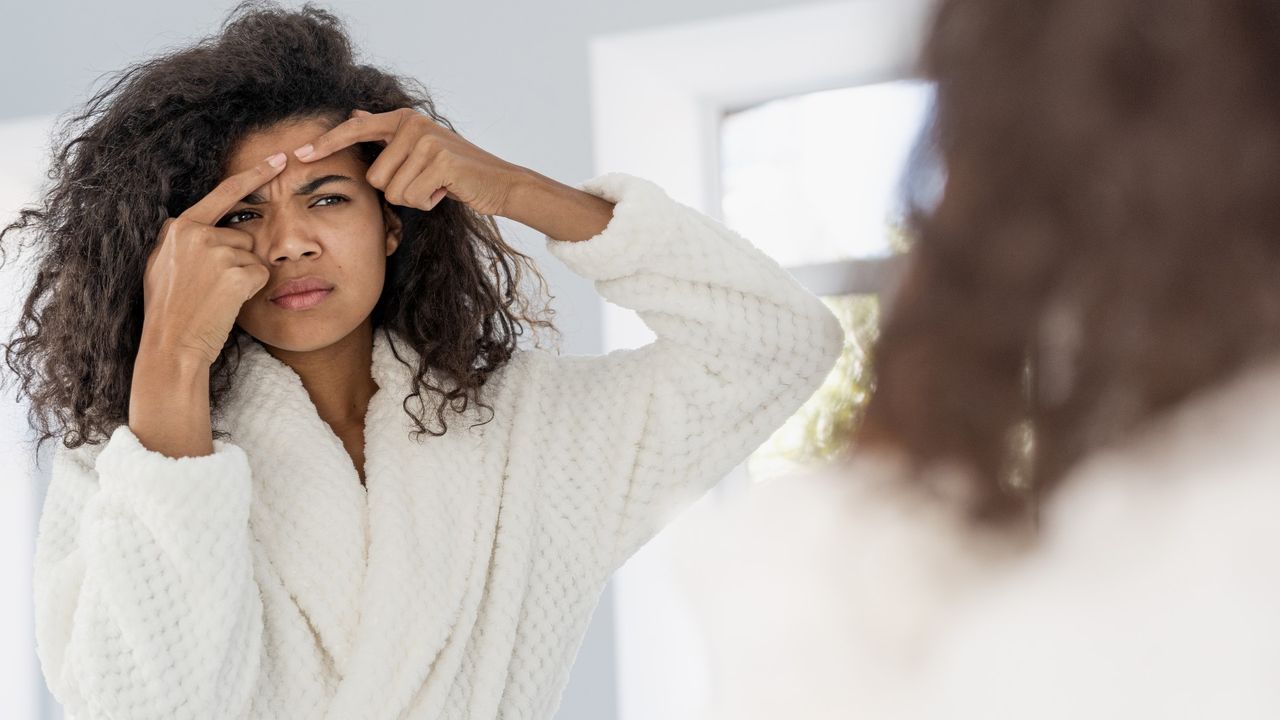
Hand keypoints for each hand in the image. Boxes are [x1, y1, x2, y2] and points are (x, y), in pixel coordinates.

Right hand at [140, 153, 283, 365]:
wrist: (171, 346)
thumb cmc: (169, 312)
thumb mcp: (161, 266)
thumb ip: (178, 240)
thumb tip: (187, 222)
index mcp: (178, 228)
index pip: (222, 194)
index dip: (252, 176)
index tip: (278, 160)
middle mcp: (196, 233)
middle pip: (243, 235)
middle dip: (237, 259)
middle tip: (211, 288)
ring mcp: (217, 252)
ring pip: (254, 256)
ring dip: (244, 276)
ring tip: (216, 297)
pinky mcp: (236, 273)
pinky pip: (261, 275)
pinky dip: (252, 290)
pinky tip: (228, 303)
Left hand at [292, 107, 526, 215]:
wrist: (499, 183)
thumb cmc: (456, 172)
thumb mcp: (420, 148)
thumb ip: (387, 133)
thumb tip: (355, 113)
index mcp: (404, 119)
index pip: (356, 129)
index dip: (328, 143)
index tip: (301, 154)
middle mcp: (413, 125)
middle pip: (374, 177)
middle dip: (397, 190)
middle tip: (425, 183)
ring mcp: (427, 141)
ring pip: (392, 191)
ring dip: (413, 199)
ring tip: (436, 187)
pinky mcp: (441, 161)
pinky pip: (412, 196)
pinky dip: (428, 202)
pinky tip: (446, 191)